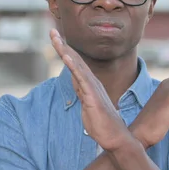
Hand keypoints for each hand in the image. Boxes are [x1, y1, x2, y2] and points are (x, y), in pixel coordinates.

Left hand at [50, 29, 130, 150]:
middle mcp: (92, 83)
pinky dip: (74, 66)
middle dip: (62, 45)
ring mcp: (92, 88)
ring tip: (56, 38)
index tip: (56, 40)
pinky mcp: (92, 96)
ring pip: (77, 65)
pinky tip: (66, 56)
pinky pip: (81, 78)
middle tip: (52, 31)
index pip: (75, 65)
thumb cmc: (103, 126)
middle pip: (75, 60)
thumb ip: (82, 94)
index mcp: (89, 85)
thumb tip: (77, 85)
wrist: (116, 138)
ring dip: (66, 51)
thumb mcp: (87, 107)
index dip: (66, 51)